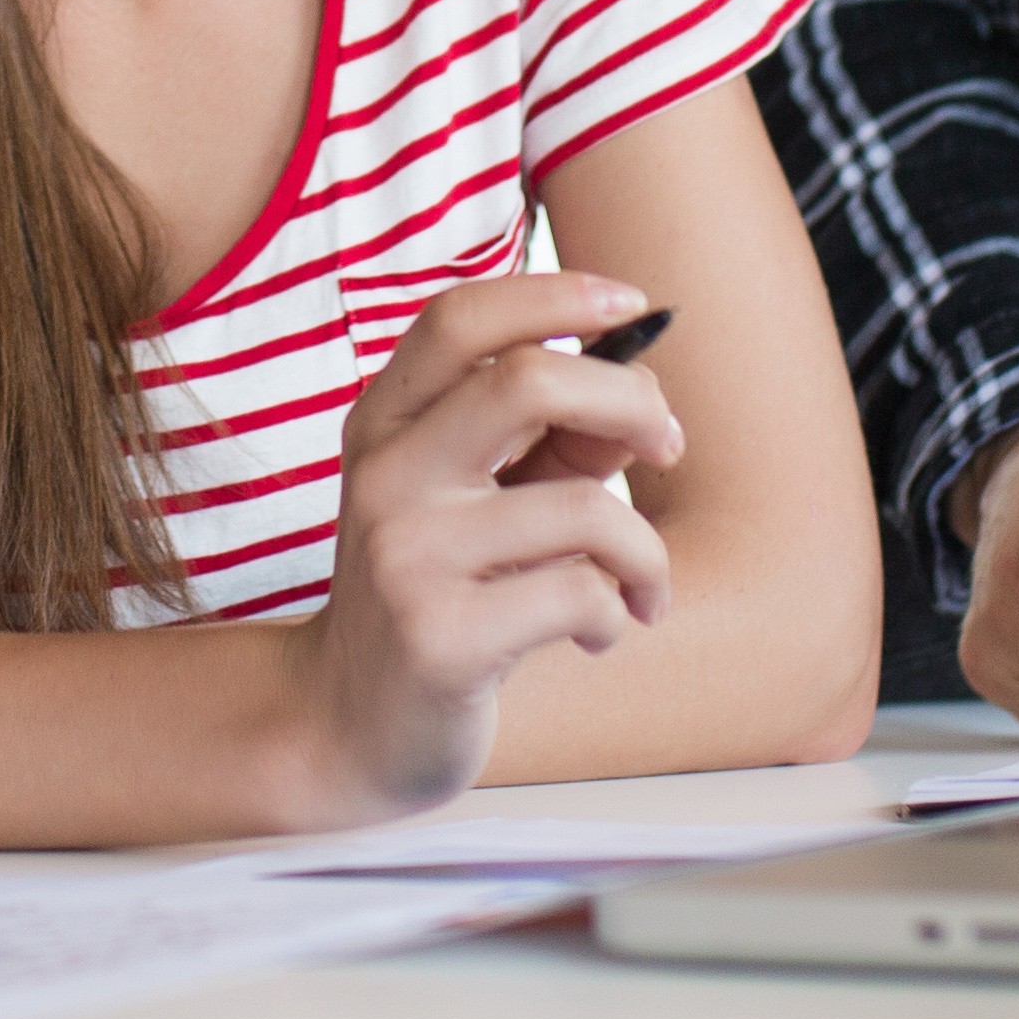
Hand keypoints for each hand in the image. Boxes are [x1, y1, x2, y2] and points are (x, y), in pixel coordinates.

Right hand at [289, 270, 685, 812]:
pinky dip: (616, 613)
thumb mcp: (484, 503)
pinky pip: (580, 595)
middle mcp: (383, 476)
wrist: (349, 725)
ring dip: (645, 551)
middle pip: (528, 382)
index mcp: (384, 424)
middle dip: (633, 403)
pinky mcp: (439, 638)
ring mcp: (405, 556)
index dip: (556, 294)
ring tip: (644, 588)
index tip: (633, 305)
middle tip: (669, 448)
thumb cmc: (439, 595)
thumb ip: (555, 446)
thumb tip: (644, 404)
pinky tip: (596, 636)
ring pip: (583, 507)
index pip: (459, 319)